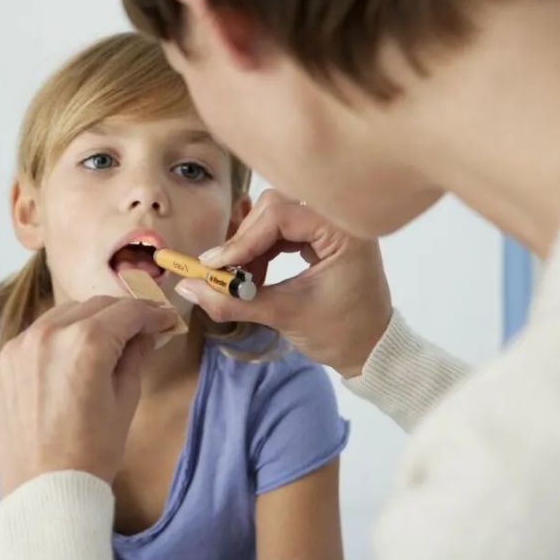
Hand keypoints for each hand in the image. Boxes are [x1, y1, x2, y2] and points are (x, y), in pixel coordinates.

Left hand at [0, 296, 177, 496]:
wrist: (44, 491)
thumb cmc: (92, 452)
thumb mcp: (126, 401)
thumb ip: (135, 356)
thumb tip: (143, 333)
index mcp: (86, 342)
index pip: (127, 311)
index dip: (151, 313)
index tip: (164, 320)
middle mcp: (47, 333)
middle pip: (93, 306)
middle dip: (120, 315)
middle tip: (139, 331)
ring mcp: (17, 346)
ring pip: (60, 316)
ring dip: (85, 323)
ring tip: (102, 344)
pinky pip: (33, 337)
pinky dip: (54, 341)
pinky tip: (67, 361)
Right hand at [175, 189, 391, 377]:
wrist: (372, 351)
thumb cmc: (341, 334)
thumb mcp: (284, 316)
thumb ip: (233, 301)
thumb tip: (186, 288)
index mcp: (344, 232)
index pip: (281, 216)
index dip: (243, 240)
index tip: (215, 266)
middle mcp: (340, 221)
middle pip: (275, 208)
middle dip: (245, 240)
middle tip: (224, 272)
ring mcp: (331, 227)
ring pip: (274, 218)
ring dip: (250, 246)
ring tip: (239, 280)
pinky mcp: (323, 238)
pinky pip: (282, 231)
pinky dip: (262, 251)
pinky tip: (253, 276)